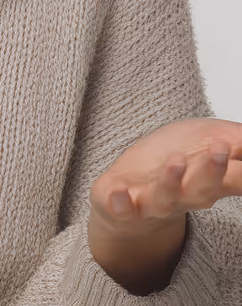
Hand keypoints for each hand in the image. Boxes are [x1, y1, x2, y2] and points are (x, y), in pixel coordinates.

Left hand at [89, 117, 241, 235]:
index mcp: (206, 184)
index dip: (232, 164)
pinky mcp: (121, 206)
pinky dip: (120, 202)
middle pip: (202, 188)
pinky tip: (120, 192)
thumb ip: (237, 143)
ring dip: (171, 181)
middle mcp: (183, 197)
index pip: (231, 177)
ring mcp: (151, 203)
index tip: (231, 146)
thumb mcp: (206, 150)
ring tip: (176, 161)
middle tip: (220, 148)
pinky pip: (121, 208)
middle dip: (213, 170)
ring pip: (165, 197)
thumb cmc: (177, 172)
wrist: (132, 204)